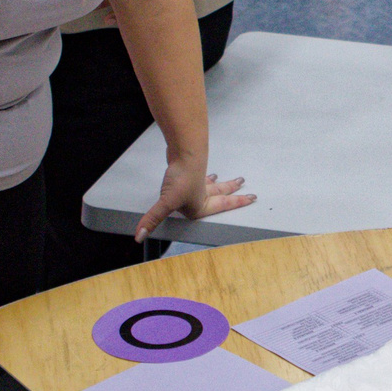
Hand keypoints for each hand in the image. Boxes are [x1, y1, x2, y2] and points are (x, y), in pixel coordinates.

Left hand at [134, 153, 255, 237]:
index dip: (238, 203)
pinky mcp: (192, 172)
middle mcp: (203, 195)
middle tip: (245, 186)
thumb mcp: (167, 201)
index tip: (251, 198)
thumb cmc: (182, 179)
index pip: (223, 206)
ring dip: (222, 184)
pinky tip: (209, 175)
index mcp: (201, 206)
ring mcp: (199, 182)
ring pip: (215, 184)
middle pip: (222, 193)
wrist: (184, 154)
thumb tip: (140, 235)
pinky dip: (208, 177)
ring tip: (233, 181)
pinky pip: (203, 177)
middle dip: (234, 191)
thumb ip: (153, 219)